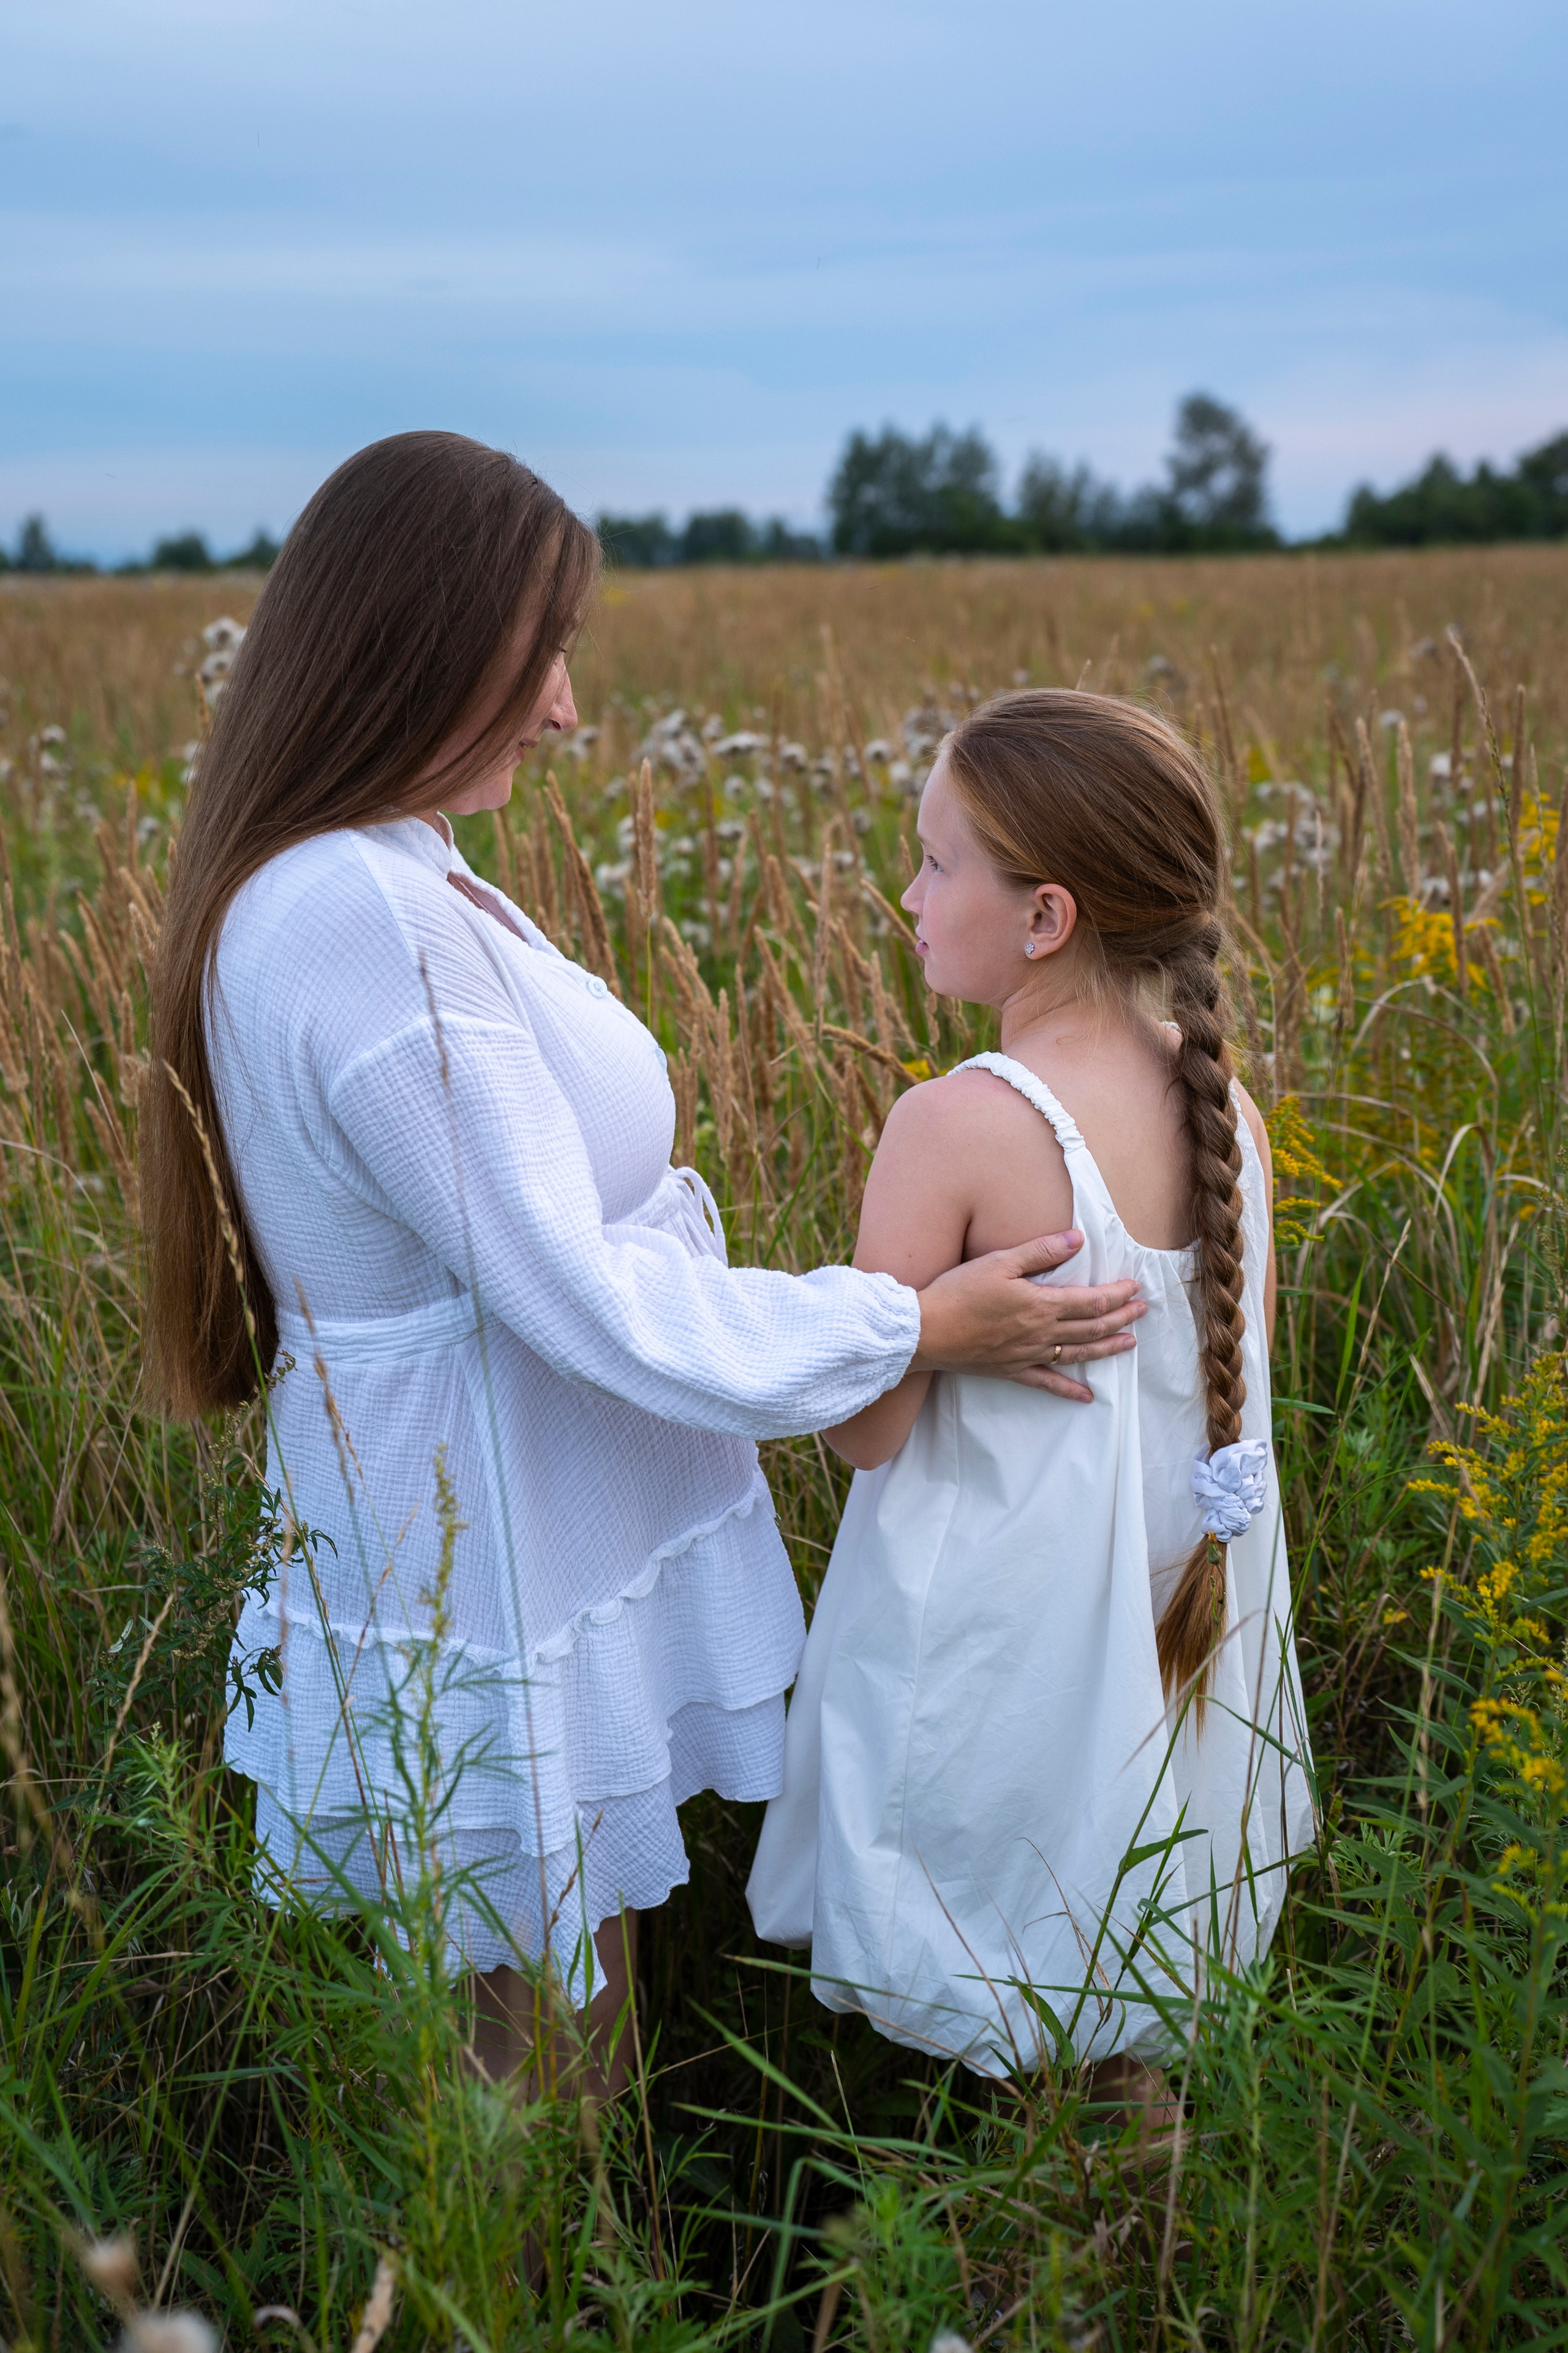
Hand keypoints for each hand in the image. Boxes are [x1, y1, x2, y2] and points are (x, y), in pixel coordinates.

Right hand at [912, 1230, 1144, 1402]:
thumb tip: (1077, 1239)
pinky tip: (1087, 1398)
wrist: (925, 1331)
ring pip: (1078, 1354)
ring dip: (1107, 1348)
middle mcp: (1041, 1334)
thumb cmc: (958, 1292)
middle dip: (1121, 1318)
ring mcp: (1029, 1356)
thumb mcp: (1000, 1261)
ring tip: (1130, 1344)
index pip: (1091, 1300)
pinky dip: (1070, 1391)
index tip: (1134, 1288)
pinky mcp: (1012, 1371)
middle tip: (1142, 1311)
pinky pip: (1048, 1384)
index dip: (1116, 1294)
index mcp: (1041, 1304)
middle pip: (1092, 1327)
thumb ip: (1041, 1251)